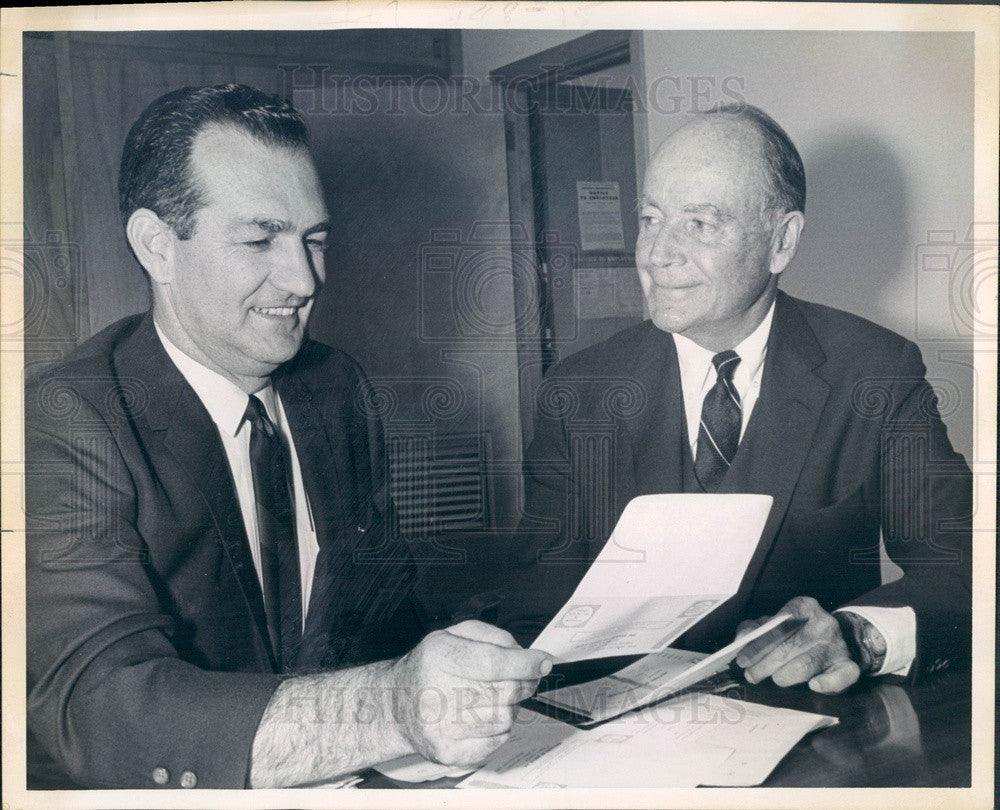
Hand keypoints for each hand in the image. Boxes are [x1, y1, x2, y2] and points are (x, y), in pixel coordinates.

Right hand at [390, 620, 551, 765]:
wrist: (396, 705)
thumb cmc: (429, 667)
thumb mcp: (455, 635)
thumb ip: (492, 637)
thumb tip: (524, 654)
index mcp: (440, 657)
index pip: (495, 663)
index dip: (526, 663)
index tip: (542, 661)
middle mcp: (437, 693)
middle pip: (505, 691)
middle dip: (523, 682)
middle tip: (521, 677)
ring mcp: (442, 728)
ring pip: (505, 717)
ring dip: (509, 705)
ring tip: (490, 697)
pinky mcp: (449, 752)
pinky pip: (497, 740)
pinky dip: (499, 728)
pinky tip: (482, 716)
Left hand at [734, 596, 860, 693]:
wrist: (837, 639)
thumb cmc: (797, 632)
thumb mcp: (774, 623)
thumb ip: (754, 628)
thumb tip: (740, 640)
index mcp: (803, 607)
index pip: (778, 626)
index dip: (758, 645)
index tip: (743, 660)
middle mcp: (823, 623)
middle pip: (790, 646)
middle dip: (766, 664)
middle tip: (752, 676)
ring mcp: (837, 645)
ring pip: (808, 663)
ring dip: (787, 675)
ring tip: (775, 679)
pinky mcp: (848, 665)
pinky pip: (841, 676)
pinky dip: (827, 683)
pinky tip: (813, 685)